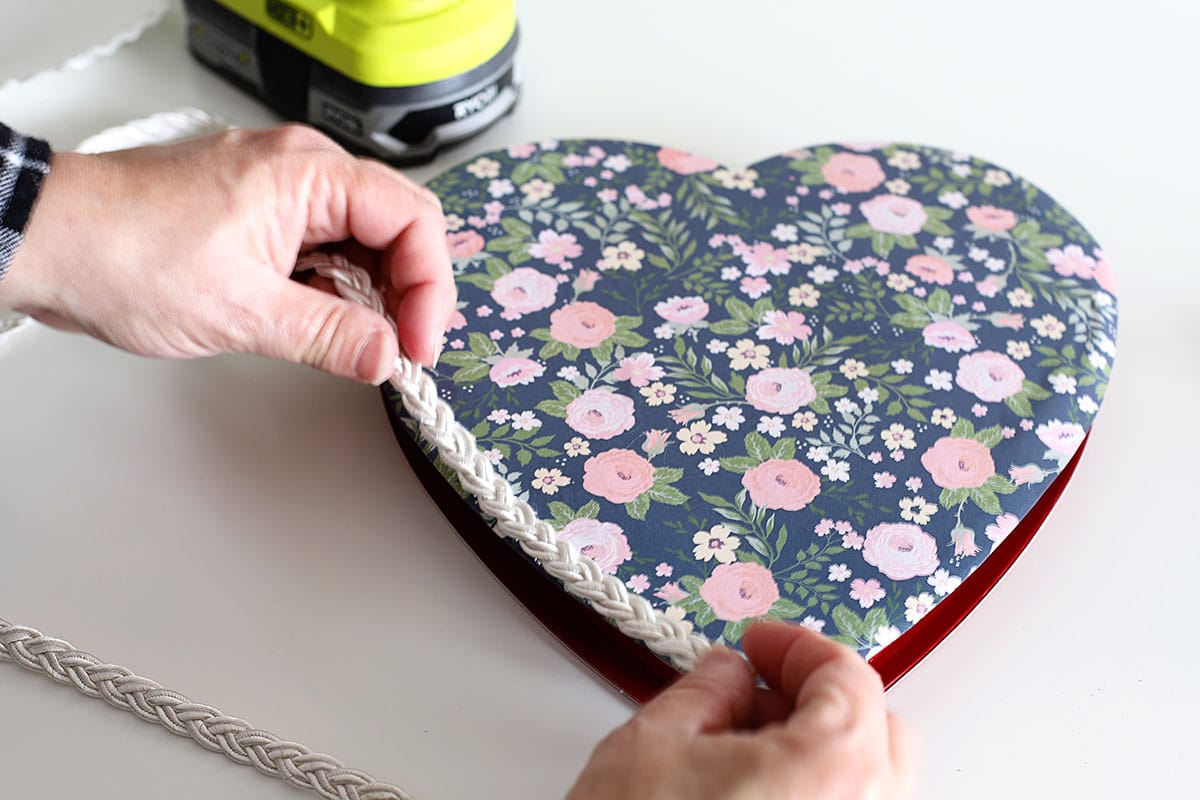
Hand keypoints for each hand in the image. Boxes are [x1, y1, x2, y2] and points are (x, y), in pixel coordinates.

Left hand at [1, 125, 454, 382]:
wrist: (42, 243)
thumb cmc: (121, 254)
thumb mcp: (241, 311)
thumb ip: (328, 335)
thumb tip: (386, 356)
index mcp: (307, 173)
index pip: (412, 219)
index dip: (429, 287)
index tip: (419, 344)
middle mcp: (300, 167)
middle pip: (396, 225)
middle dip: (409, 291)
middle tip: (401, 348)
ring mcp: (278, 186)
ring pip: (361, 238)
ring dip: (371, 292)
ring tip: (355, 340)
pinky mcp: (258, 209)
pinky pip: (322, 244)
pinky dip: (334, 286)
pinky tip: (320, 319)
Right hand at [567, 622, 913, 798]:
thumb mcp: (653, 742)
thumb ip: (707, 688)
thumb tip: (729, 675)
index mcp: (837, 770)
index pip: (847, 677)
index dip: (797, 648)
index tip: (761, 644)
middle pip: (879, 732)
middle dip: (819, 700)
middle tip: (759, 690)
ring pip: (870, 788)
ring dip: (818, 754)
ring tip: (744, 751)